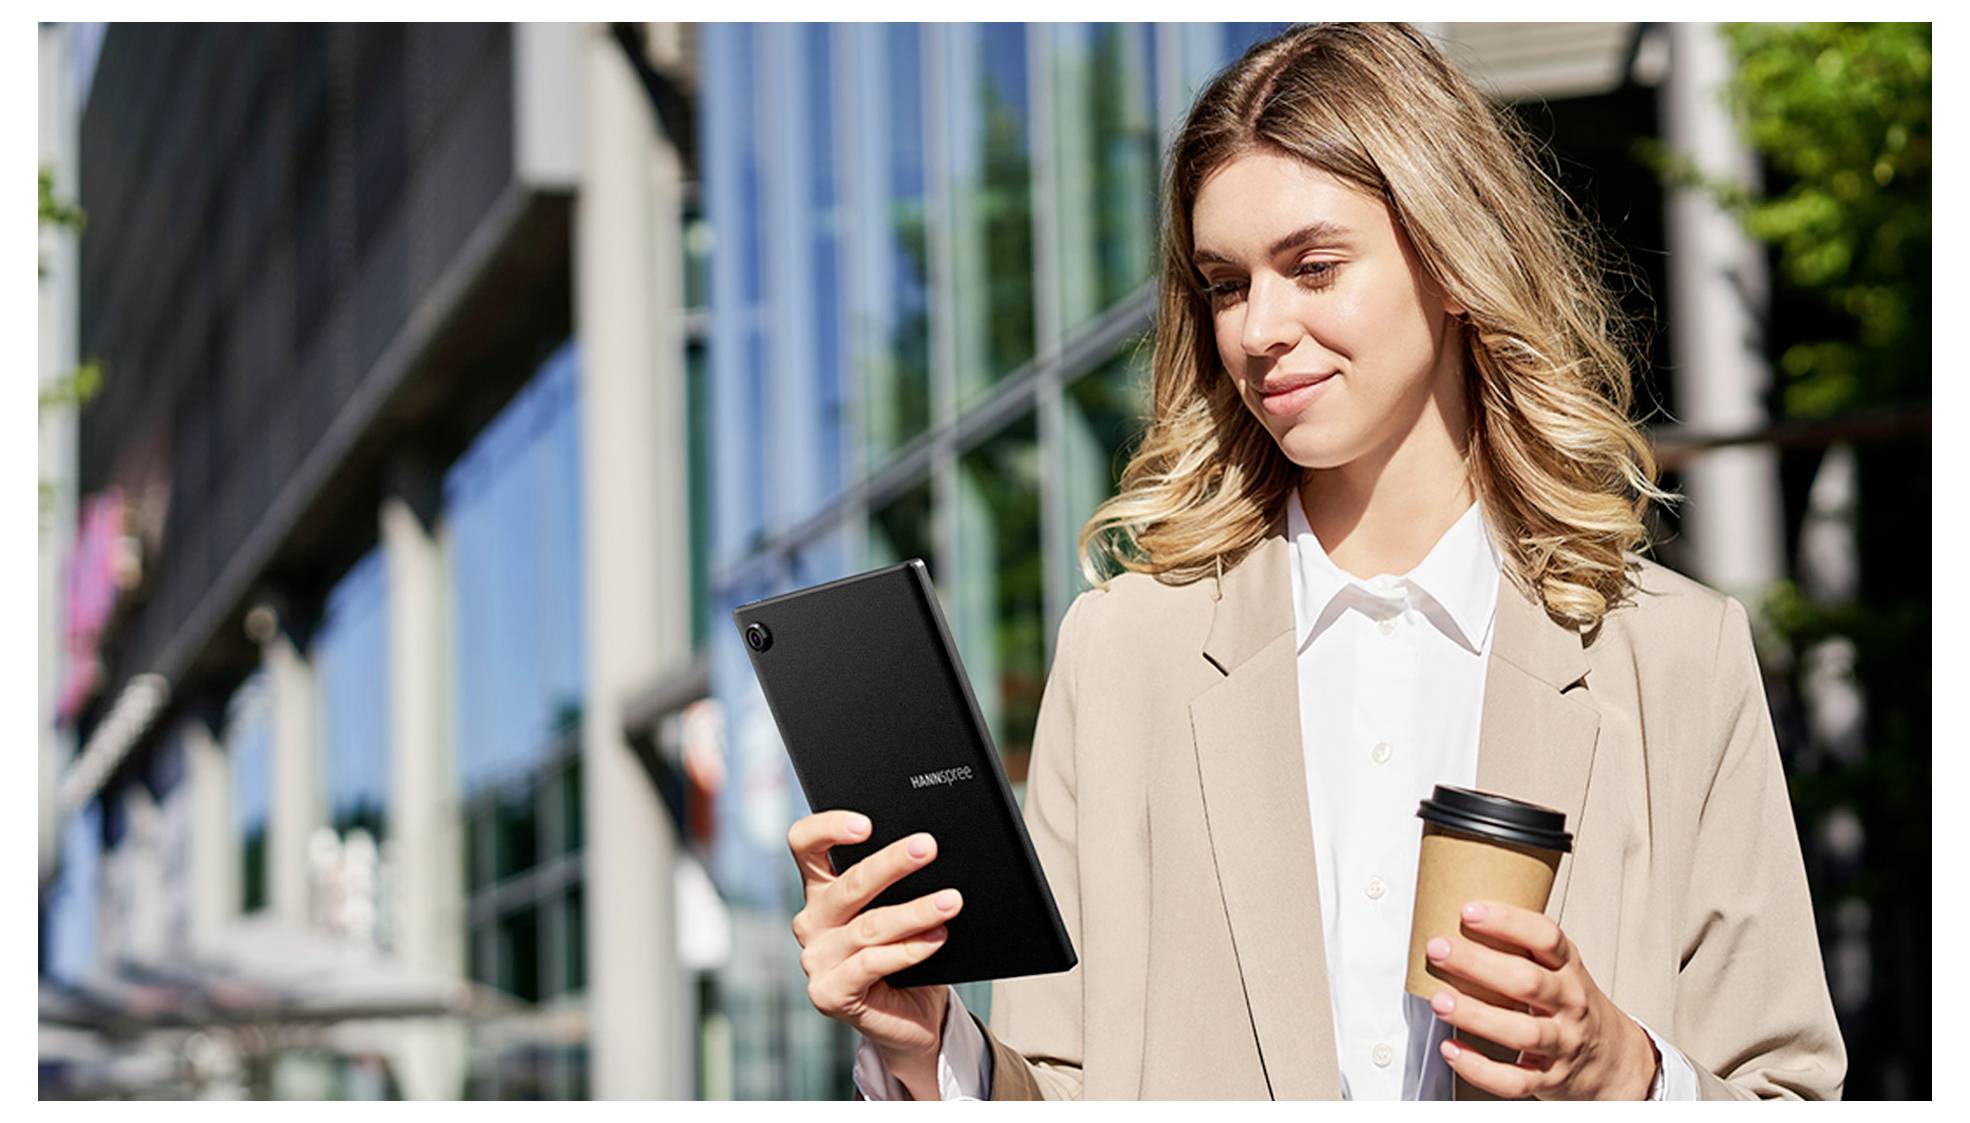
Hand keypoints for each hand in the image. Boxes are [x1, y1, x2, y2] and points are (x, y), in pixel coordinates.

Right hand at [787, 810, 962, 1091]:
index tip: (867, 823)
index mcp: (821, 890)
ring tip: (951, 901)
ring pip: (869, 926)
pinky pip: (872, 963)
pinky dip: (909, 950)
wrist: (912, 1018)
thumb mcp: (900, 908)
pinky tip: (937, 938)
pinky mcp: (829, 992)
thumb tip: (930, 850)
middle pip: (847, 884)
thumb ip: (901, 883)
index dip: (828, 828)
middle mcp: (812, 921)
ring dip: (915, 911)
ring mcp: (817, 959)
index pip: (805, 845)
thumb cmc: (908, 953)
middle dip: (892, 863)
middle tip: (928, 847)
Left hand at [1424, 900, 1659, 1099]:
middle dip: (1478, 964)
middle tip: (1438, 949)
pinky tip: (1452, 1050)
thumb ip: (1522, 947)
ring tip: (1439, 1001)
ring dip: (1476, 1015)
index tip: (1469, 911)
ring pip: (1522, 1033)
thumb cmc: (1570, 1003)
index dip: (1508, 922)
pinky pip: (1514, 1080)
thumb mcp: (1560, 968)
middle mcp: (1569, 1003)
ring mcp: (1562, 1044)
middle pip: (1527, 982)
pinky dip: (1480, 1068)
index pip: (1546, 938)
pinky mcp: (1549, 1079)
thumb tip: (1458, 915)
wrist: (1613, 1059)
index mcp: (1569, 969)